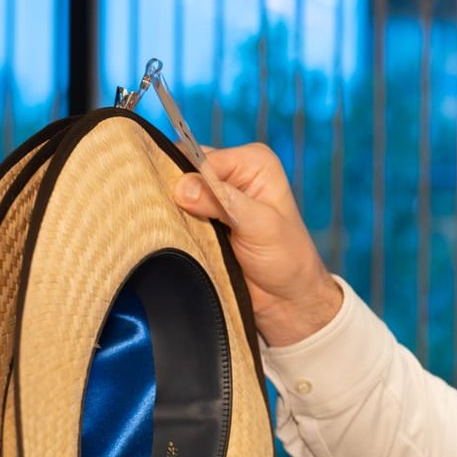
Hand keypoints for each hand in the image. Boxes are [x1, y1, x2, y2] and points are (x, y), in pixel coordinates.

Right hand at [167, 142, 342, 346]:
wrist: (285, 298)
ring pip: (172, 194)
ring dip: (169, 213)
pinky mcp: (199, 220)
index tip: (184, 206)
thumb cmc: (287, 258)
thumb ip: (225, 202)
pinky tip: (171, 239)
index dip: (187, 179)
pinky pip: (171, 216)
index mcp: (252, 162)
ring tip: (176, 234)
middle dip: (173, 194)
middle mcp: (231, 173)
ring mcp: (212, 197)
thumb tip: (184, 186)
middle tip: (174, 221)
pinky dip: (169, 227)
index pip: (202, 158)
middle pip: (182, 170)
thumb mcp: (261, 226)